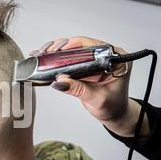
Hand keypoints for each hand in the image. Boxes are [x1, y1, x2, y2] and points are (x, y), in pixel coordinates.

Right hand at [32, 36, 148, 136]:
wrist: (114, 114)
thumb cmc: (113, 106)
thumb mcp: (96, 98)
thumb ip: (79, 89)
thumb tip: (60, 81)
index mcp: (117, 60)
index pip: (94, 47)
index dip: (76, 45)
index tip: (61, 49)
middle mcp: (107, 56)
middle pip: (82, 45)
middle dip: (63, 47)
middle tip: (48, 51)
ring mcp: (96, 60)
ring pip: (75, 49)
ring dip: (58, 51)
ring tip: (44, 53)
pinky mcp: (86, 65)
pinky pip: (72, 58)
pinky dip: (59, 58)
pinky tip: (47, 58)